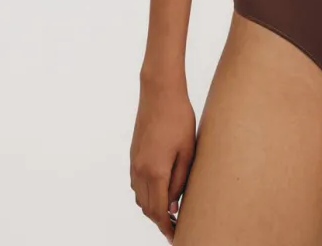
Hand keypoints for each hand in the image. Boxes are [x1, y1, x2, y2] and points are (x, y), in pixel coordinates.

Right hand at [129, 77, 196, 242]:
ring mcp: (134, 162)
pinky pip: (137, 183)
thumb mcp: (187, 150)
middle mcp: (140, 170)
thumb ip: (180, 180)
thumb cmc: (179, 117)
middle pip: (147, 207)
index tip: (176, 235)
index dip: (167, 227)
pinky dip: (147, 193)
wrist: (159, 92)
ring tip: (171, 209)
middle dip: (160, 220)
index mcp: (155, 172)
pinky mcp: (134, 154)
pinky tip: (161, 189)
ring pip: (140, 197)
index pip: (158, 211)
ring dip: (153, 206)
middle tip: (176, 225)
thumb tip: (174, 203)